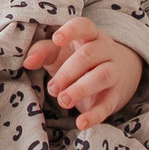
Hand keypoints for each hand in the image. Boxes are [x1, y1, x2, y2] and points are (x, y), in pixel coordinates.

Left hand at [22, 16, 142, 130]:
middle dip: (68, 72)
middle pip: (89, 55)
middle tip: (52, 88)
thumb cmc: (80, 60)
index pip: (84, 26)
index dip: (71, 31)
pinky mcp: (115, 95)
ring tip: (63, 101)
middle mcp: (105, 50)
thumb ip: (43, 52)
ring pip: (101, 76)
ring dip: (81, 89)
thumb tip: (27, 62)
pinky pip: (107, 104)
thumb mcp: (60, 53)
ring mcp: (113, 72)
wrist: (120, 73)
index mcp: (90, 35)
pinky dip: (94, 115)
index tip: (57, 39)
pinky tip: (81, 123)